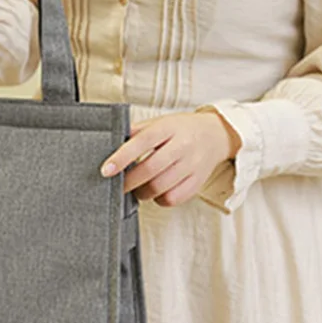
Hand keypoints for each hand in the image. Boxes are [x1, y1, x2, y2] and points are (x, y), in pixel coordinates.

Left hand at [100, 112, 240, 207]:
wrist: (215, 135)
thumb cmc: (180, 129)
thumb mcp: (159, 123)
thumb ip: (136, 133)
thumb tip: (110, 146)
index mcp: (168, 128)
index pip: (141, 142)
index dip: (121, 158)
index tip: (106, 170)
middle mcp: (182, 146)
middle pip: (150, 170)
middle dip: (129, 182)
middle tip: (119, 186)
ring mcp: (192, 165)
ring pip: (160, 188)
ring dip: (142, 193)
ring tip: (136, 189)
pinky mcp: (198, 182)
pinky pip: (172, 199)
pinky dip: (159, 199)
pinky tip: (156, 192)